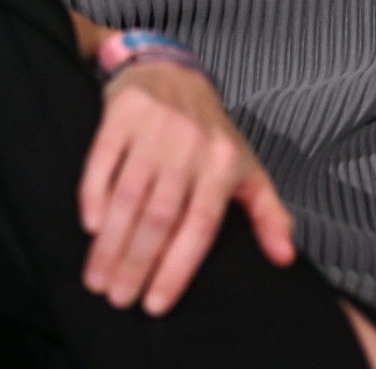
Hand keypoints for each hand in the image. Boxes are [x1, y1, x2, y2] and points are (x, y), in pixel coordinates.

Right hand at [78, 60, 294, 314]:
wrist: (175, 71)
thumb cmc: (211, 133)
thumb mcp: (246, 169)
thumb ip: (268, 215)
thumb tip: (285, 259)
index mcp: (223, 163)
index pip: (199, 226)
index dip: (176, 269)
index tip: (155, 305)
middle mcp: (191, 144)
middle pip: (160, 216)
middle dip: (136, 264)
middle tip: (118, 300)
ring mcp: (155, 127)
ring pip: (129, 194)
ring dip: (110, 242)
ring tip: (98, 279)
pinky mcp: (123, 113)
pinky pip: (103, 160)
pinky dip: (93, 195)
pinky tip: (90, 227)